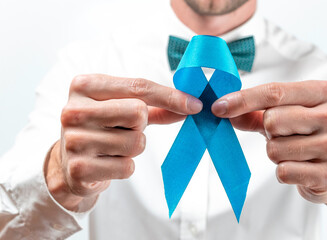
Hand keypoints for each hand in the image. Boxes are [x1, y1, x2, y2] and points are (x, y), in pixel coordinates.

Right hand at [45, 74, 201, 210]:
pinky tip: (107, 163)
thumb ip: (155, 105)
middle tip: (124, 129)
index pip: (138, 86)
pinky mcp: (79, 169)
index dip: (170, 96)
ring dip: (133, 148)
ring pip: (136, 142)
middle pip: (138, 113)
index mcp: (84, 86)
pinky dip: (125, 166)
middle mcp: (74, 110)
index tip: (195, 105)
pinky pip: (127, 167)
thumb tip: (190, 105)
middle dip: (140, 125)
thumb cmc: (101, 128)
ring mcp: (74, 140)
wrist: (67, 164)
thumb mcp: (120, 108)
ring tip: (113, 147)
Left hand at [212, 80, 326, 222]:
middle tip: (286, 136)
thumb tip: (223, 109)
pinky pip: (283, 171)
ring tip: (295, 153)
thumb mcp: (284, 117)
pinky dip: (284, 172)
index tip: (218, 107)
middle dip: (269, 133)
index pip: (275, 92)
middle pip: (272, 120)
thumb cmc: (306, 137)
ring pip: (275, 149)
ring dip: (276, 154)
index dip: (242, 100)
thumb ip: (254, 112)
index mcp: (325, 93)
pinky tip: (301, 169)